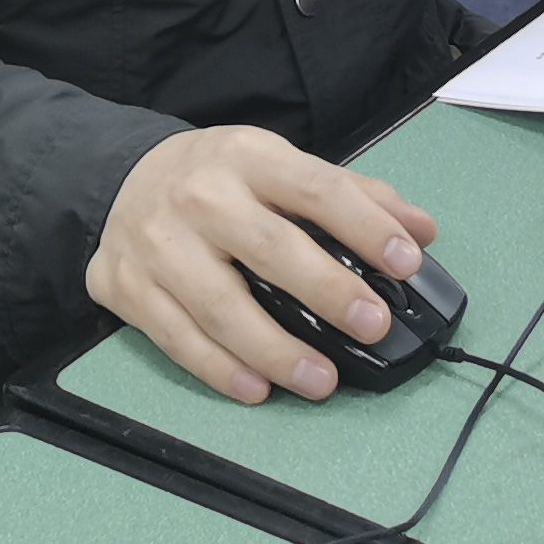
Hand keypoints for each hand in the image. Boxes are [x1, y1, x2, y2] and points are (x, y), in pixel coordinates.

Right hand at [85, 125, 437, 405]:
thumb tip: (421, 229)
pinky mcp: (125, 287)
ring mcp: (157, 243)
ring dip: (275, 350)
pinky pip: (177, 338)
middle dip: (327, 291)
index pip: (316, 188)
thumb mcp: (279, 165)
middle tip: (373, 326)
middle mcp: (200, 196)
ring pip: (220, 305)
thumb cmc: (218, 178)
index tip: (407, 261)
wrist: (122, 179)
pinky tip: (257, 387)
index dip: (365, 226)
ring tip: (322, 380)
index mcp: (248, 156)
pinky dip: (218, 369)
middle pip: (269, 248)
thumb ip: (352, 194)